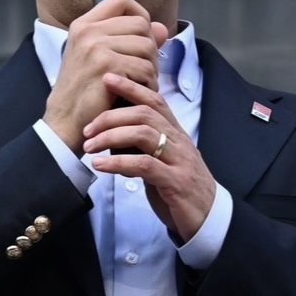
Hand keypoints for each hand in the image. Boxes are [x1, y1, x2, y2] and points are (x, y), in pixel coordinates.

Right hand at [43, 0, 168, 153]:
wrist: (64, 121)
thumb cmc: (83, 92)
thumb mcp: (100, 58)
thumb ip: (129, 40)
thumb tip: (162, 28)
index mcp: (84, 24)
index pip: (122, 0)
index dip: (140, 15)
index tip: (141, 36)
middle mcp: (88, 30)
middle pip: (141, 24)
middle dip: (150, 48)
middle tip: (142, 69)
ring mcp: (96, 46)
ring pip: (147, 46)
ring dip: (150, 68)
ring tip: (139, 82)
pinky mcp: (107, 66)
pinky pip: (145, 68)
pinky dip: (148, 83)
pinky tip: (137, 92)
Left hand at [82, 73, 216, 242]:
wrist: (208, 217)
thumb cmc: (179, 188)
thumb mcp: (161, 161)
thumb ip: (142, 146)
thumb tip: (113, 135)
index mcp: (175, 133)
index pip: (154, 100)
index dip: (131, 86)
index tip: (107, 78)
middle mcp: (179, 141)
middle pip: (145, 113)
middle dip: (111, 116)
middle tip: (87, 128)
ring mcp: (179, 160)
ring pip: (143, 134)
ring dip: (111, 137)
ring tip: (89, 146)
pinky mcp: (175, 182)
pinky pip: (144, 165)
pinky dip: (118, 163)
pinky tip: (100, 165)